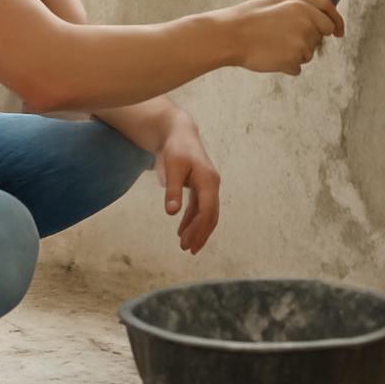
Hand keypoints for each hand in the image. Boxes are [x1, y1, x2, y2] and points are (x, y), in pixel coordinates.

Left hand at [156, 116, 220, 253]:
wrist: (178, 133)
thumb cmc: (176, 148)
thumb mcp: (172, 167)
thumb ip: (172, 189)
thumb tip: (172, 213)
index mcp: (209, 180)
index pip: (207, 210)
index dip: (198, 228)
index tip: (188, 242)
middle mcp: (212, 185)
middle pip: (210, 215)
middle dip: (200, 234)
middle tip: (188, 250)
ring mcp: (207, 186)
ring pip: (206, 213)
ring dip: (197, 230)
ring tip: (186, 246)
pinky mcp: (200, 187)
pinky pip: (199, 208)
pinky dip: (192, 220)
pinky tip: (182, 230)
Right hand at [220, 0, 344, 75]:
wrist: (231, 35)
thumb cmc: (249, 18)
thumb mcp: (276, 0)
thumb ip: (300, 3)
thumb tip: (320, 11)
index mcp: (301, 3)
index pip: (330, 12)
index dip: (337, 23)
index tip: (338, 33)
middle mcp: (306, 21)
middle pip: (319, 36)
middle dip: (307, 39)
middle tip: (283, 38)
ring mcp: (302, 41)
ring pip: (308, 53)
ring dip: (294, 53)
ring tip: (272, 45)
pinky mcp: (294, 59)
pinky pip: (297, 67)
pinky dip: (286, 65)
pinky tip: (270, 56)